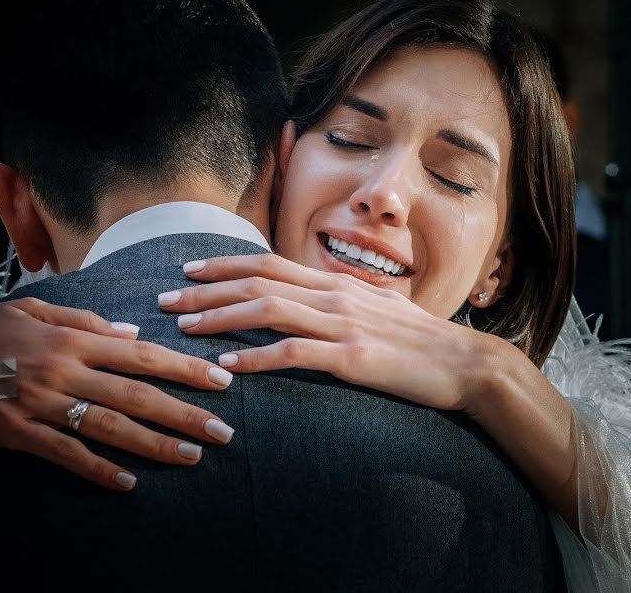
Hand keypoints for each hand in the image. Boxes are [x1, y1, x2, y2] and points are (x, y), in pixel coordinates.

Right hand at [0, 299, 235, 490]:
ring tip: (192, 455)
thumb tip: (134, 332)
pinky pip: (64, 453)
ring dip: (155, 444)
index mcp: (71, 337)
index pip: (142, 354)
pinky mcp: (15, 431)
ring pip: (110, 426)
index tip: (219, 381)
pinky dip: (98, 469)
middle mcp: (64, 368)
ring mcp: (41, 402)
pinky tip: (128, 482)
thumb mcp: (35, 308)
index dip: (185, 369)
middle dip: (185, 413)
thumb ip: (87, 319)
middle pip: (137, 394)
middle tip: (223, 431)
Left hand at [158, 254, 501, 411]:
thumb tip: (310, 298)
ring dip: (219, 318)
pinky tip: (226, 368)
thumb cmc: (419, 340)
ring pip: (267, 310)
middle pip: (256, 281)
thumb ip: (340, 301)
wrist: (465, 364)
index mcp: (335, 283)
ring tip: (183, 328)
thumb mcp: (376, 308)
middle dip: (205, 288)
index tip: (189, 268)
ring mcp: (343, 324)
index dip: (224, 264)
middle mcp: (333, 294)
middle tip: (165, 298)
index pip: (268, 262)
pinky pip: (293, 354)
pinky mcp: (351, 358)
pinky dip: (255, 358)